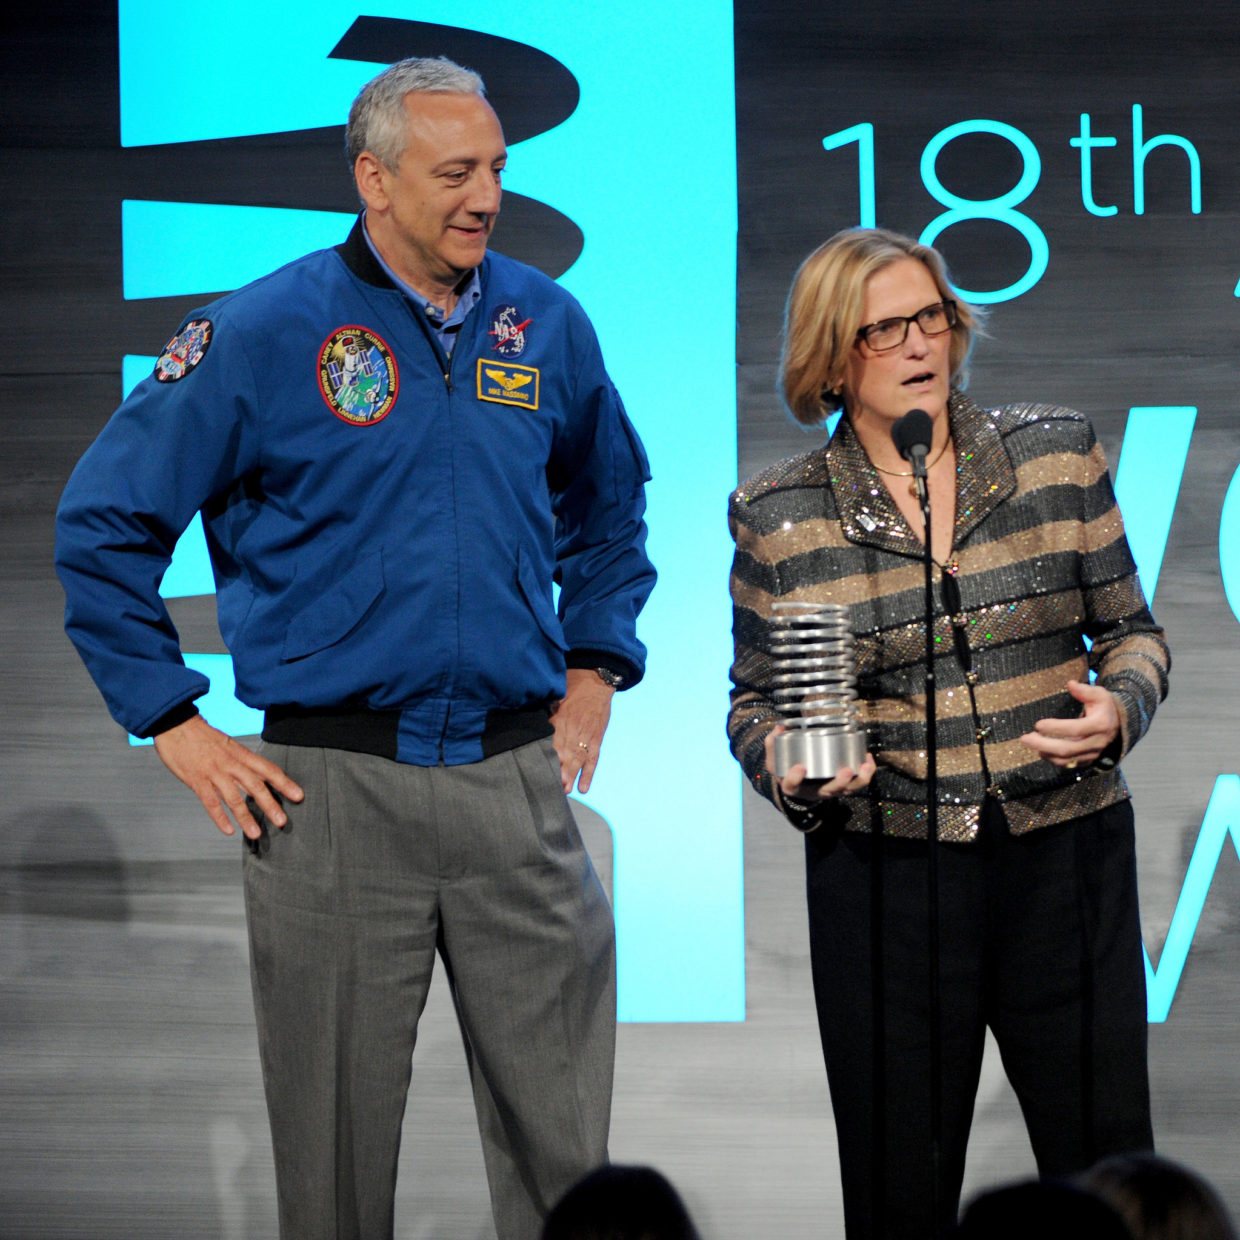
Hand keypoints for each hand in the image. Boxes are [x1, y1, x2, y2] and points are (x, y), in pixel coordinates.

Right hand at [153, 713, 303, 839]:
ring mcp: (214, 773)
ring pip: (233, 798)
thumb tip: (255, 779)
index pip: (268, 769)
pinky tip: (229, 830)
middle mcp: (230, 764)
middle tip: (282, 821)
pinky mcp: (197, 780)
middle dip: (270, 805)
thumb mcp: (228, 745)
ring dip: (245, 817)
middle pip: (255, 786)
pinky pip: (210, 802)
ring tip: (255, 833)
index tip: (298, 796)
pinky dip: (220, 817)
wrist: (177, 725)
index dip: (284, 783)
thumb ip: (240, 762)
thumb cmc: (203, 736)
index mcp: (241, 754)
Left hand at [550, 668, 614, 794]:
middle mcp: (575, 729)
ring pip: (579, 759)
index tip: (541, 769)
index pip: (553, 740)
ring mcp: (588, 735)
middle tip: (552, 787)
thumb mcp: (556, 692)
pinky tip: (584, 788)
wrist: (598, 678)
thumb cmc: (573, 683)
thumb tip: (530, 720)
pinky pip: (594, 759)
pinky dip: (589, 774)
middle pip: (566, 753)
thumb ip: (546, 709)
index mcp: (562, 718)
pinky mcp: (597, 739)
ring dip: (572, 775)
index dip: (549, 755)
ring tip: (565, 790)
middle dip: (560, 771)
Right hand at [764, 725, 876, 802]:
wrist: (799, 784)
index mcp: (792, 787)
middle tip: (845, 770)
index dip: (795, 778)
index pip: (791, 786)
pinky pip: (858, 783)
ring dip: (859, 780)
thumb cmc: (787, 769)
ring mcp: (830, 790)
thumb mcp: (775, 760)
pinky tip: (868, 759)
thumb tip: (779, 727)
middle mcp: (813, 792)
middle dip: (839, 782)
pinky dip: (866, 773)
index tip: (799, 767)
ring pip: (848, 790)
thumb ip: (773, 744)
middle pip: (828, 791)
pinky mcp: (842, 786)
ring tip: (865, 765)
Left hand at [1020, 678, 1120, 769]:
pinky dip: (1052, 759)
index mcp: (1100, 725)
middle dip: (1043, 744)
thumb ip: (1085, 691)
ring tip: (1029, 742)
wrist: (1117, 725)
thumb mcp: (1099, 695)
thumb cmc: (1104, 707)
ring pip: (1066, 759)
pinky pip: (1068, 764)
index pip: (1076, 729)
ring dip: (1045, 752)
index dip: (1056, 728)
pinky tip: (1040, 750)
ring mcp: (1092, 754)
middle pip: (1067, 748)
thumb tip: (1070, 684)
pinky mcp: (1087, 761)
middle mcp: (1097, 742)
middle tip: (1024, 738)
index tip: (1038, 724)